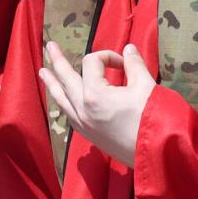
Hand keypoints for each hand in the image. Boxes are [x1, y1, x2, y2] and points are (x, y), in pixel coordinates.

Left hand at [39, 41, 155, 167]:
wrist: (154, 153)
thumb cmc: (151, 119)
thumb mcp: (146, 86)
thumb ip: (134, 65)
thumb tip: (128, 48)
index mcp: (95, 94)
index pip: (92, 62)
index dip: (108, 56)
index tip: (125, 64)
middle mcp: (83, 108)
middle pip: (65, 78)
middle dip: (58, 60)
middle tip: (49, 45)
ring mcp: (83, 123)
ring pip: (61, 98)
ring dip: (53, 83)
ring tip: (43, 71)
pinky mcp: (87, 133)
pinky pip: (67, 113)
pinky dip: (62, 101)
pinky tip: (61, 98)